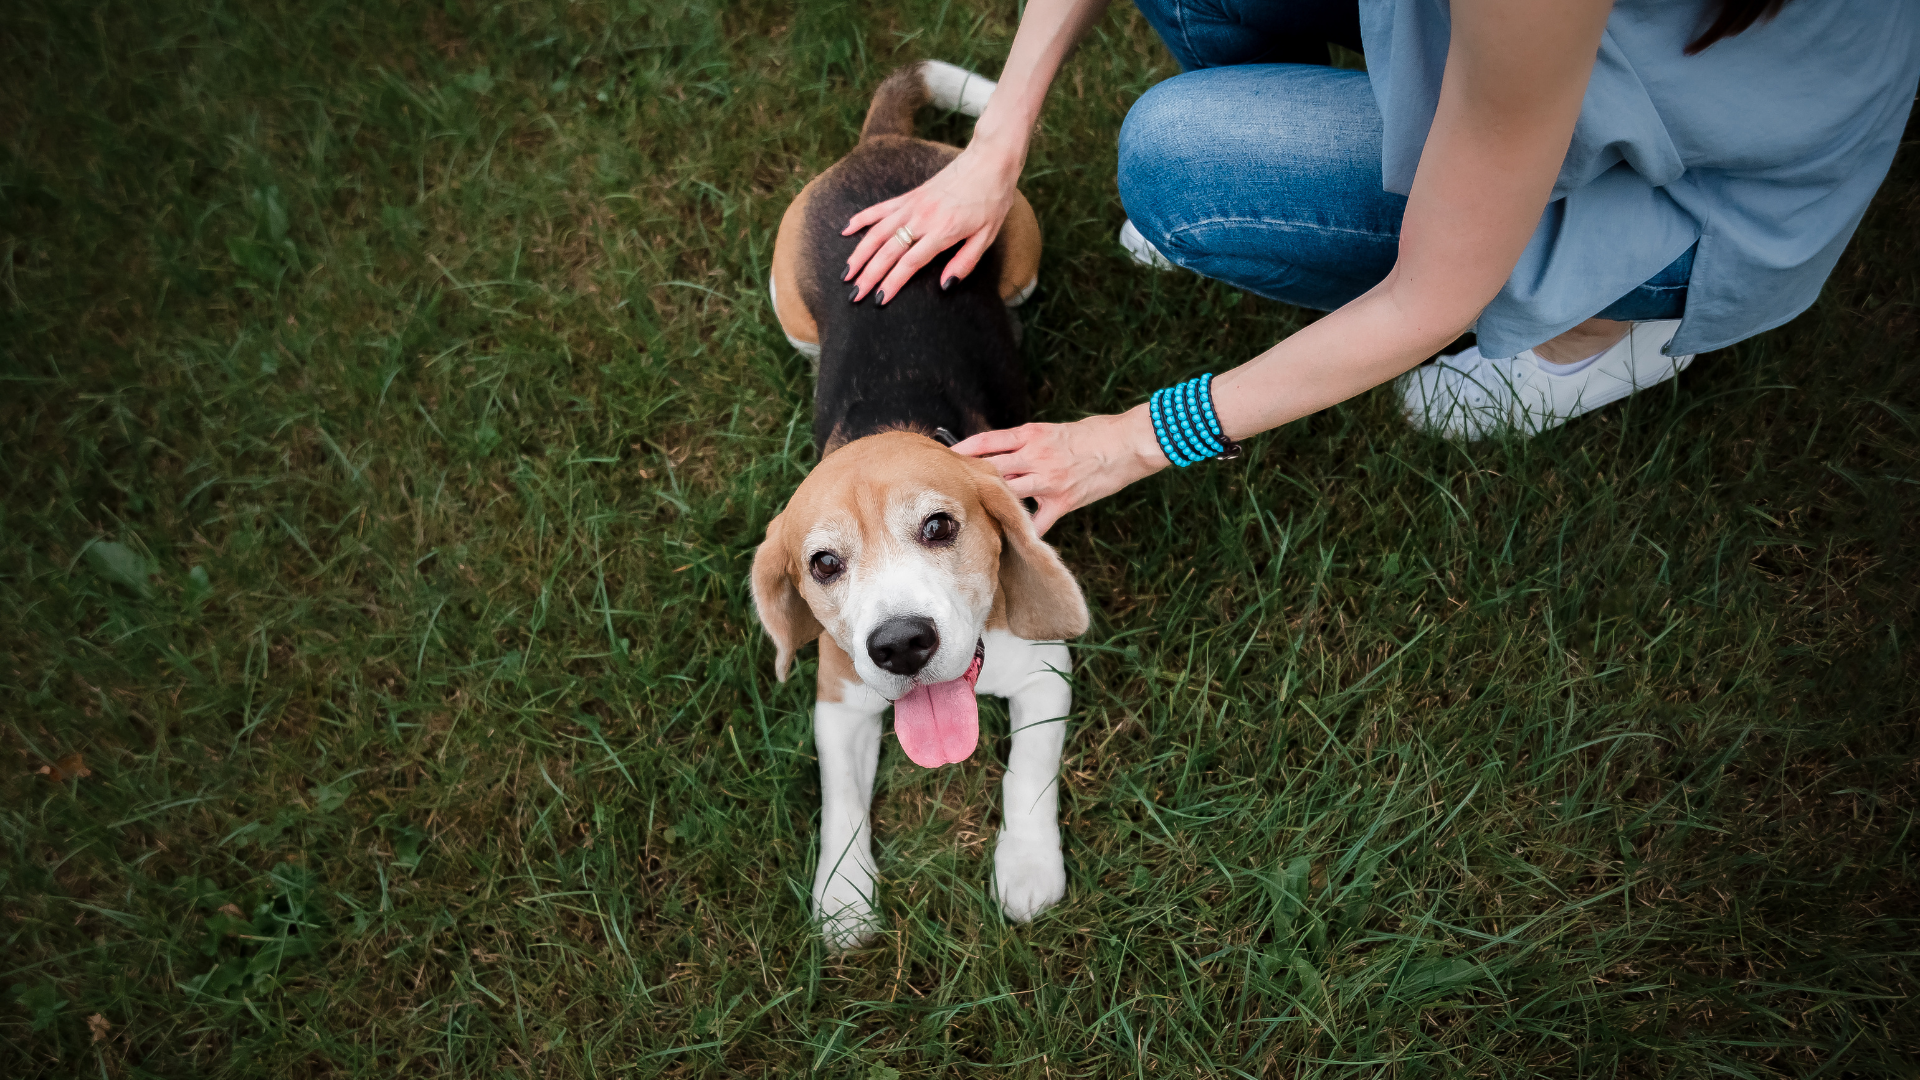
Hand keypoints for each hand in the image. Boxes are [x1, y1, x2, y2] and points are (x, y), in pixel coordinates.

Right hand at [843, 143, 1021, 303]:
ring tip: (846, 272)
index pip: (909, 263)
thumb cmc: (992, 200)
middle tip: (854, 295)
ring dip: (859, 253)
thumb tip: (945, 285)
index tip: (879, 299)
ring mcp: (912, 205)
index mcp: (942, 232)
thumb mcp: (986, 236)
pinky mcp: (910, 196)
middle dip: (868, 275)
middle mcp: (922, 218)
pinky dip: (861, 219)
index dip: (892, 283)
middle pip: (887, 251)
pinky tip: (846, 230)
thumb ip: (965, 262)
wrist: (988, 161)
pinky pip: (880, 209)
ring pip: (877, 232)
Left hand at [952, 408, 1168, 534]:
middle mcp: (1035, 456)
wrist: (1130, 442)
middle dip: (969, 477)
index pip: (988, 440)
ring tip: (973, 513)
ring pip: (1008, 493)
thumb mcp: (1058, 428)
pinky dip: (1025, 530)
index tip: (948, 457)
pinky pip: (1038, 521)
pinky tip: (1012, 538)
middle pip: (990, 468)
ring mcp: (1048, 480)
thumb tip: (1011, 452)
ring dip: (990, 503)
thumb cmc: (1098, 431)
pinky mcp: (1064, 500)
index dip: (964, 449)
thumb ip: (1033, 441)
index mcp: (1032, 434)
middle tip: (951, 487)